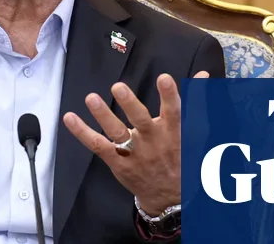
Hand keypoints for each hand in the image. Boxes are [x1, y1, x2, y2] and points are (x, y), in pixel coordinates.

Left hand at [62, 70, 210, 215]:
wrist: (171, 197)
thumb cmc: (182, 157)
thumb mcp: (196, 132)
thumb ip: (197, 101)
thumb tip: (203, 75)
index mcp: (174, 133)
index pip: (174, 112)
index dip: (170, 96)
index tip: (164, 79)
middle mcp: (153, 142)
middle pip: (141, 121)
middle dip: (130, 104)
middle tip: (118, 87)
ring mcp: (134, 153)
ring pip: (118, 133)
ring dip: (103, 115)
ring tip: (91, 98)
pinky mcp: (118, 162)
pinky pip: (98, 145)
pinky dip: (82, 132)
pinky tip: (69, 118)